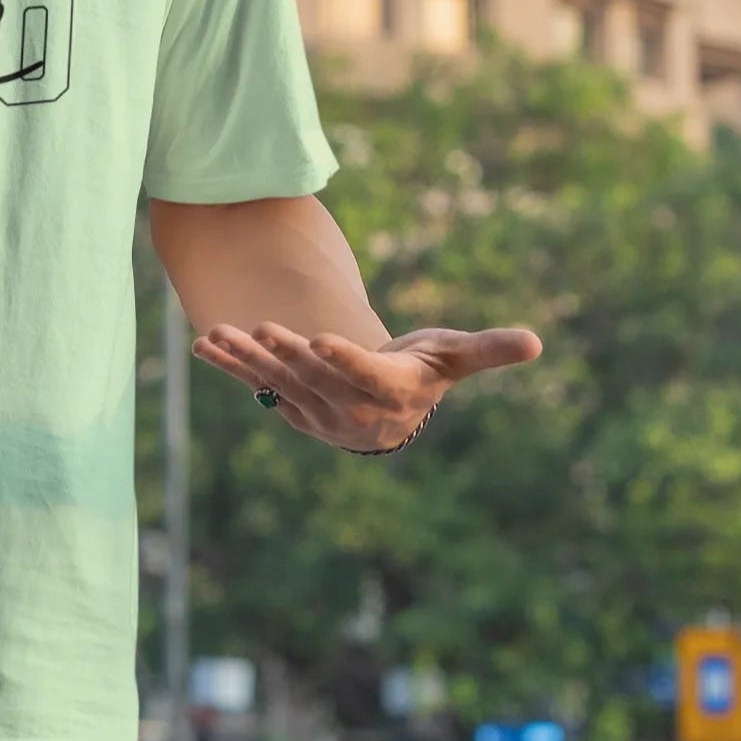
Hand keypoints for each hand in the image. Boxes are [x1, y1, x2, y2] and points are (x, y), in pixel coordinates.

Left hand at [190, 322, 542, 452]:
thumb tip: (538, 341)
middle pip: (314, 379)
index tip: (322, 338)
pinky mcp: (286, 403)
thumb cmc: (425, 372)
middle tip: (266, 326)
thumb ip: (489, 351)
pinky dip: (228, 365)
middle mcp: (348, 408)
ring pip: (277, 382)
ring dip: (248, 359)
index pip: (366, 378)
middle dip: (288, 353)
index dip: (345, 360)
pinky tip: (202, 343)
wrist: (385, 413)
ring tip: (222, 332)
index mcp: (391, 395)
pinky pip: (253, 384)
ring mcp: (312, 409)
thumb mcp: (454, 358)